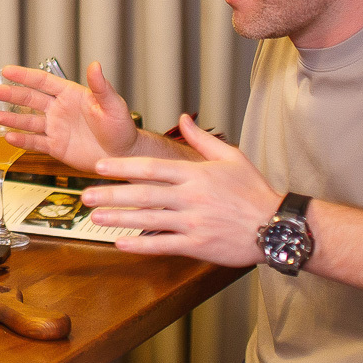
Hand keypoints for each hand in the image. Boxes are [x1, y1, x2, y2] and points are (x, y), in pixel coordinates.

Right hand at [0, 62, 139, 172]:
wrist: (124, 156)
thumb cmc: (122, 128)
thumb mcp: (113, 105)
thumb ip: (101, 87)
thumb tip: (95, 65)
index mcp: (71, 94)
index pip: (43, 82)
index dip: (24, 75)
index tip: (6, 70)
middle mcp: (59, 109)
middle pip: (29, 100)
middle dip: (10, 95)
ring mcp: (56, 128)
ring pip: (28, 122)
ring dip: (11, 118)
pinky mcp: (56, 147)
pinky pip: (35, 143)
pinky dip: (21, 140)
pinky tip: (8, 137)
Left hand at [81, 116, 281, 266]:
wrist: (276, 225)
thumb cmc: (254, 191)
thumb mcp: (231, 157)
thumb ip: (202, 139)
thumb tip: (184, 117)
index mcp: (196, 174)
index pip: (152, 168)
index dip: (122, 167)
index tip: (99, 167)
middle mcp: (190, 197)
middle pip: (143, 194)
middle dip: (111, 194)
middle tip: (85, 196)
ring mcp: (193, 222)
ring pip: (148, 219)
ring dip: (118, 219)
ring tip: (95, 218)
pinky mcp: (197, 245)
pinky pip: (163, 245)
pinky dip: (140, 244)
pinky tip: (120, 243)